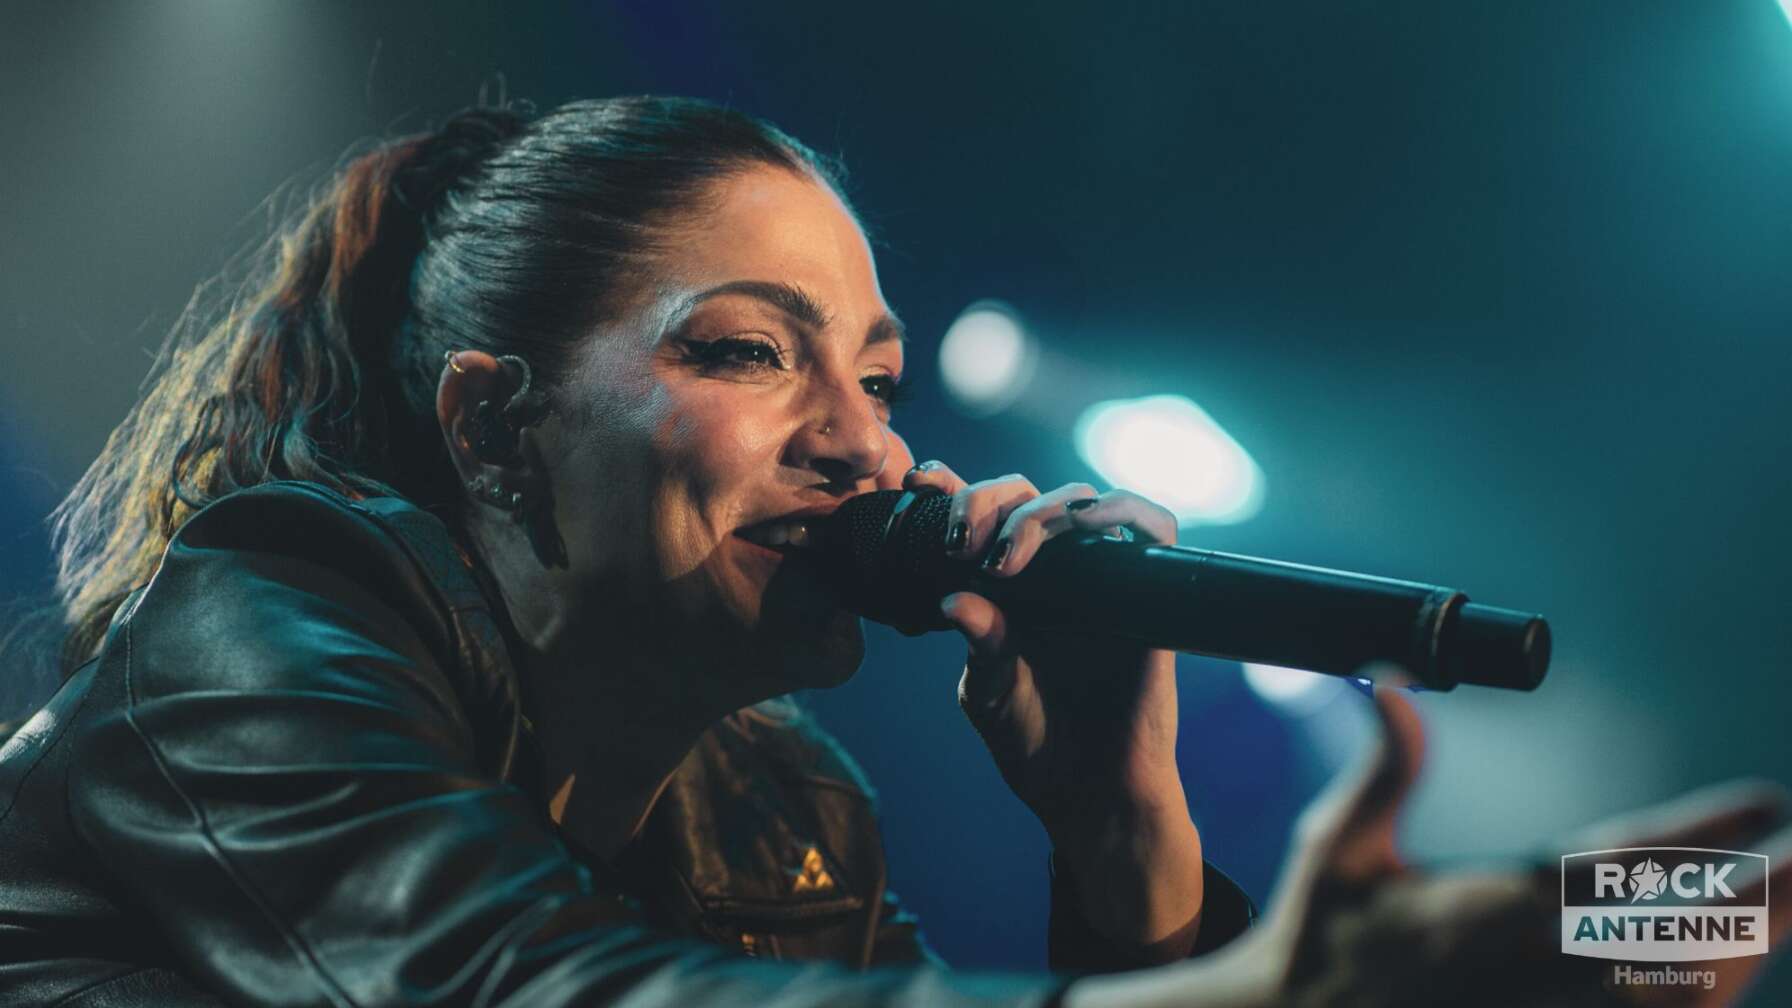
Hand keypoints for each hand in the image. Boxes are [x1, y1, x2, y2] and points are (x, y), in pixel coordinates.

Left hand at [902, 460, 1203, 954]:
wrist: (1093, 796)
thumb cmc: (1034, 745)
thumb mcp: (988, 696)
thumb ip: (978, 647)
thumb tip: (955, 599)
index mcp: (1005, 588)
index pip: (981, 519)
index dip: (952, 490)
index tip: (919, 478)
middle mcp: (1053, 574)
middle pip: (1027, 495)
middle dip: (988, 502)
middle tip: (963, 542)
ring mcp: (1102, 579)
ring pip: (1083, 501)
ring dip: (1042, 510)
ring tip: (1008, 550)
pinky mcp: (1148, 595)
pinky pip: (1153, 529)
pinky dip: (1125, 509)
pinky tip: (1087, 519)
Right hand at [1065, 680, 1791, 1007]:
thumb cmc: (1318, 941)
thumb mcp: (1339, 847)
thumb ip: (1385, 766)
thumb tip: (1393, 681)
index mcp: (1495, 903)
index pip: (1624, 857)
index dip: (1706, 826)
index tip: (1769, 797)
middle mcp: (1539, 966)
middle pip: (1683, 933)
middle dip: (1764, 895)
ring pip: (1682, 992)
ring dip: (1741, 949)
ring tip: (1789, 903)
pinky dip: (1697, 998)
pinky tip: (1724, 968)